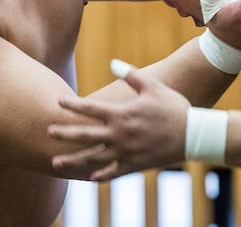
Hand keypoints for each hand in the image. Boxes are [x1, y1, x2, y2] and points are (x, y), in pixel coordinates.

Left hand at [48, 67, 188, 180]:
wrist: (193, 134)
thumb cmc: (173, 107)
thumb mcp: (152, 87)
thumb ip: (131, 75)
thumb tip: (113, 63)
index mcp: (122, 113)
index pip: (91, 108)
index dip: (73, 105)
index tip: (58, 102)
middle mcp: (120, 134)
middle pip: (85, 134)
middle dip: (65, 133)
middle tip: (48, 132)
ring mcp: (126, 151)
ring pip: (93, 157)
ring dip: (73, 160)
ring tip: (55, 162)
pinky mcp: (135, 165)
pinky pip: (113, 172)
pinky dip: (100, 175)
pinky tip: (89, 178)